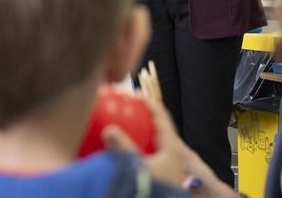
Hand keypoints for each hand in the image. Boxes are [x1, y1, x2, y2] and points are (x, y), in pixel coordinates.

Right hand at [103, 97, 236, 197]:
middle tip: (127, 109)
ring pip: (154, 143)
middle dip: (143, 118)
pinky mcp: (163, 174)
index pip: (161, 116)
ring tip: (123, 128)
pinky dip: (137, 150)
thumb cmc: (161, 187)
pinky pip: (148, 156)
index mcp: (172, 146)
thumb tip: (108, 130)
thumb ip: (124, 149)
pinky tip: (122, 154)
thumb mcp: (141, 168)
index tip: (136, 94)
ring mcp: (169, 164)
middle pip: (157, 128)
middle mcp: (172, 153)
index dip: (149, 103)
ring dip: (140, 135)